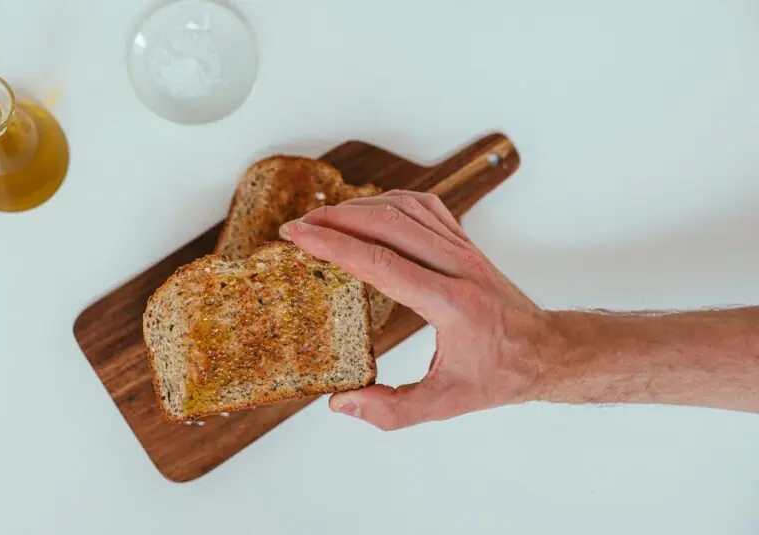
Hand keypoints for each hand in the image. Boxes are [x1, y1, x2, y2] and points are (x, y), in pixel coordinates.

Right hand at [279, 190, 557, 429]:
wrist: (547, 352)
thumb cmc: (498, 377)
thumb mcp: (445, 405)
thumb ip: (391, 410)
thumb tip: (340, 403)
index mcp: (451, 304)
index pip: (380, 262)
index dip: (332, 245)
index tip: (297, 235)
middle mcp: (459, 268)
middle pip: (388, 223)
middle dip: (335, 218)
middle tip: (298, 225)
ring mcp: (465, 250)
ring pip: (406, 209)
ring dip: (359, 207)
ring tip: (322, 218)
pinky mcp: (466, 243)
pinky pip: (424, 208)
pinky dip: (389, 202)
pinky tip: (366, 211)